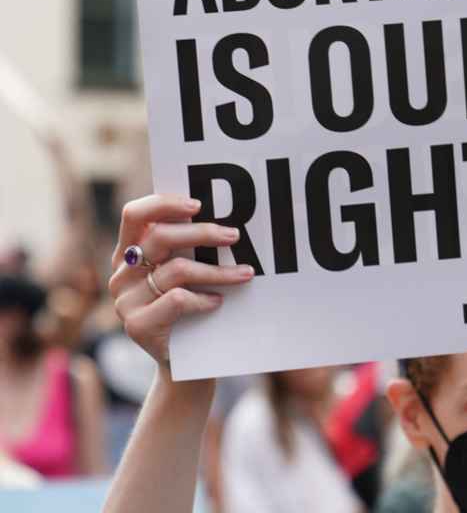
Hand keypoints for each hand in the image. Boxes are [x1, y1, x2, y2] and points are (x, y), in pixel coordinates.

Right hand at [109, 194, 253, 366]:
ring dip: (218, 270)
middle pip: (159, 237)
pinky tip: (218, 302)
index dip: (164, 204)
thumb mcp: (184, 272)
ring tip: (244, 273)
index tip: (198, 205)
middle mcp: (121, 274)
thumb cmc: (189, 307)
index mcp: (127, 252)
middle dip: (203, 233)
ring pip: (176, 270)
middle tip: (233, 235)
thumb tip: (220, 218)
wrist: (184, 362)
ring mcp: (125, 301)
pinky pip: (178, 299)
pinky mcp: (137, 326)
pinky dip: (204, 298)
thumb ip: (186, 247)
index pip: (134, 214)